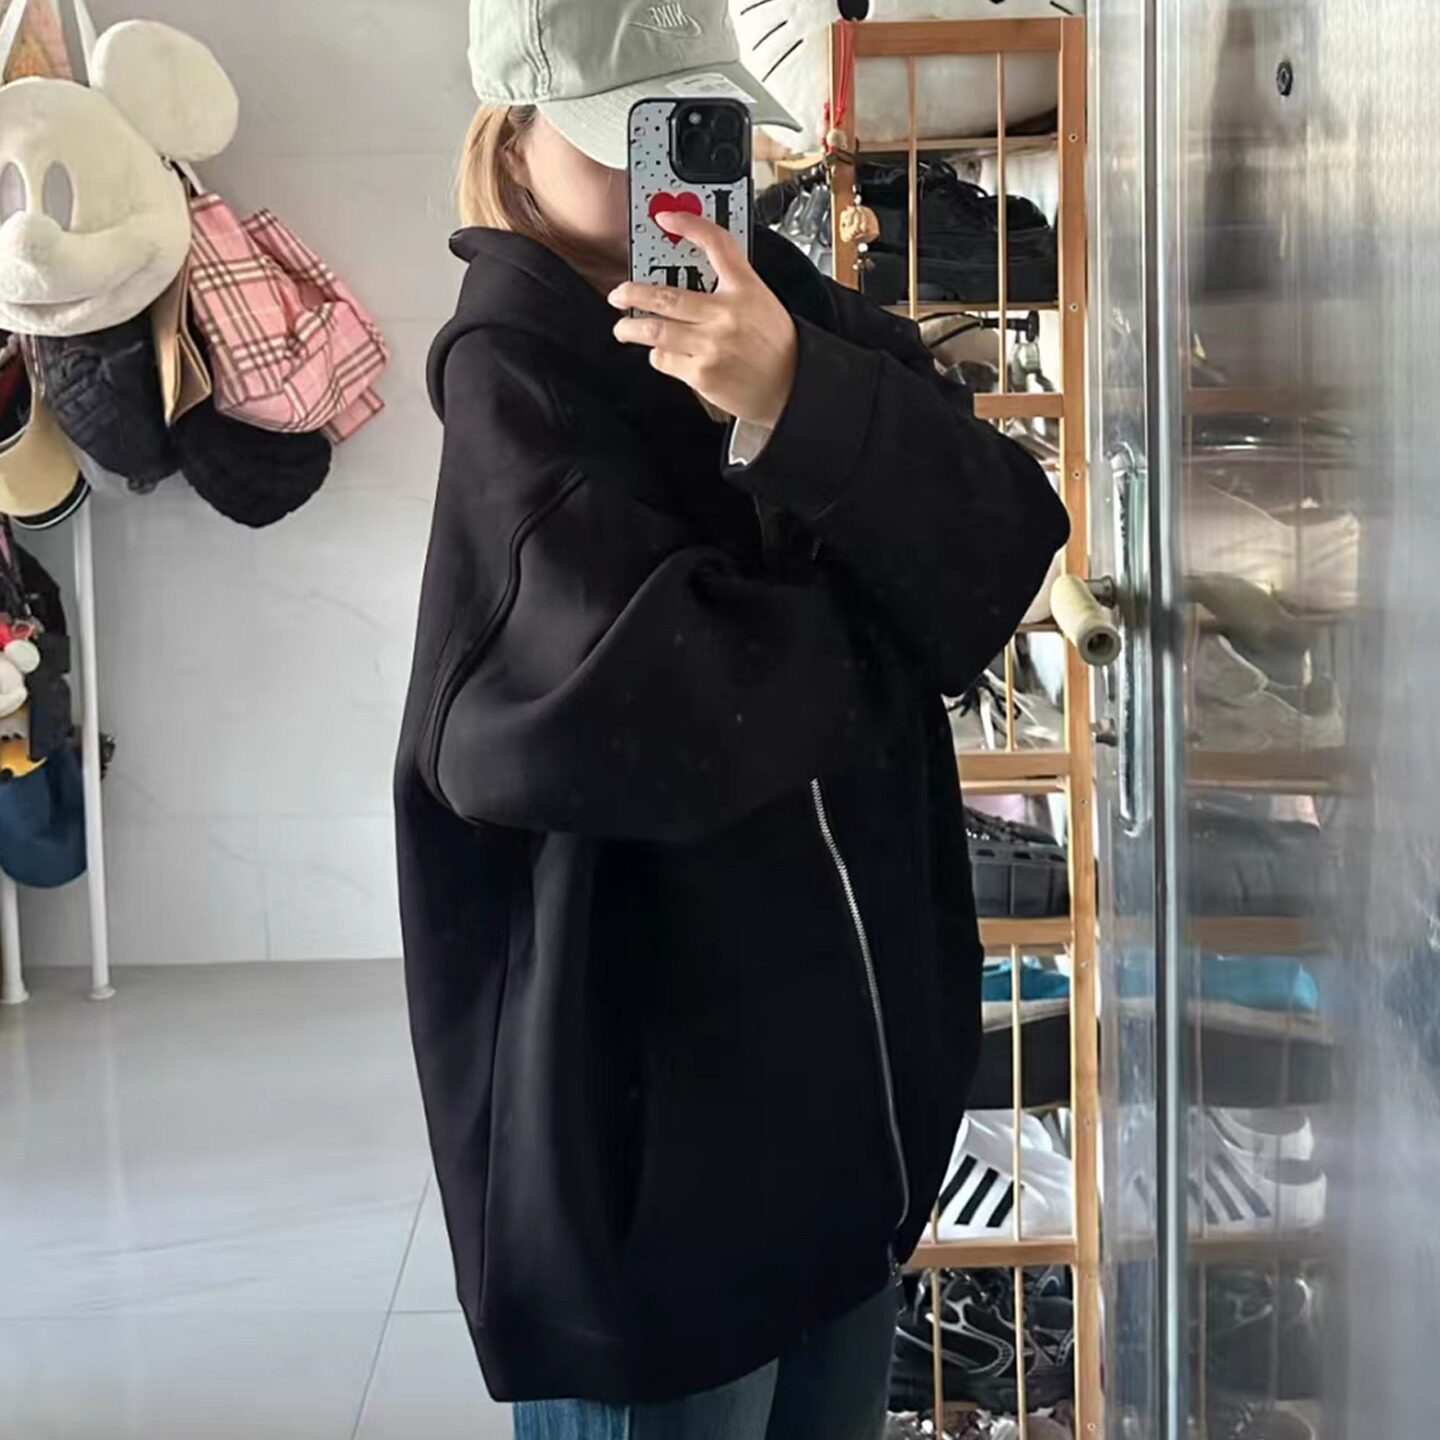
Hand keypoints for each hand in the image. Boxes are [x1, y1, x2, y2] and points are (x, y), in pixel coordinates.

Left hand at [608, 210, 797, 429]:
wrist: (791, 386)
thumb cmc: (775, 346)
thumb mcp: (760, 301)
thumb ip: (729, 284)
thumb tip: (689, 272)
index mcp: (744, 289)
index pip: (716, 244)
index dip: (688, 224)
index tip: (666, 217)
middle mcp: (725, 315)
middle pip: (666, 295)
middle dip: (633, 292)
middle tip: (620, 293)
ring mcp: (710, 345)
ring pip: (655, 331)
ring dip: (631, 328)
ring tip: (624, 329)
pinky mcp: (701, 374)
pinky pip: (664, 359)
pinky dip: (658, 356)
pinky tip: (664, 354)